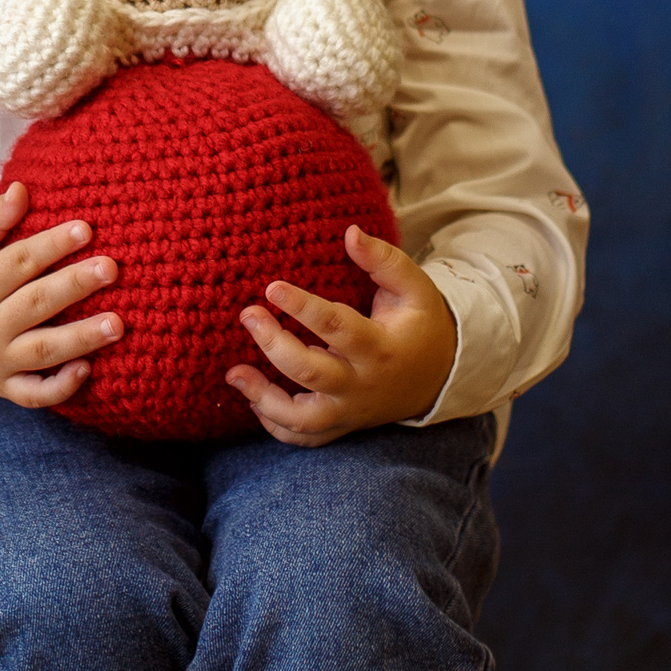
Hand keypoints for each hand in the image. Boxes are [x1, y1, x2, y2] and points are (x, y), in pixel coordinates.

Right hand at [0, 179, 121, 407]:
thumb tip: (21, 190)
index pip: (17, 263)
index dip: (51, 245)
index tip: (85, 229)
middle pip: (35, 305)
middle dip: (74, 286)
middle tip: (110, 268)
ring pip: (41, 351)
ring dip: (81, 339)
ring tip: (118, 324)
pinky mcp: (4, 386)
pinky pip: (33, 394)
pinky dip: (59, 388)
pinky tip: (88, 369)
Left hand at [226, 227, 455, 447]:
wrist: (437, 377)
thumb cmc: (418, 325)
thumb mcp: (414, 288)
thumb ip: (384, 260)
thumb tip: (351, 232)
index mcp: (380, 347)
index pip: (338, 327)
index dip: (303, 307)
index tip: (272, 287)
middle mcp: (362, 384)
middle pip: (311, 372)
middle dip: (273, 345)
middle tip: (248, 315)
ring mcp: (349, 411)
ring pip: (301, 419)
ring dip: (263, 398)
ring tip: (234, 372)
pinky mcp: (339, 425)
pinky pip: (302, 437)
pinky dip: (274, 425)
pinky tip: (252, 398)